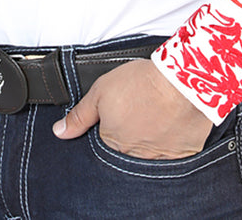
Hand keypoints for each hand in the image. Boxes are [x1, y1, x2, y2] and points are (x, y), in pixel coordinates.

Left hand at [52, 58, 211, 158]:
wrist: (179, 82)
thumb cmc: (141, 82)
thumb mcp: (101, 90)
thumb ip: (79, 115)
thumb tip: (59, 132)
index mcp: (111, 141)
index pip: (106, 137)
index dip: (115, 119)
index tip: (125, 106)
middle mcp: (133, 156)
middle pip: (127, 147)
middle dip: (132, 131)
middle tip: (142, 108)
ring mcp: (159, 158)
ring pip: (150, 151)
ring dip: (152, 137)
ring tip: (158, 112)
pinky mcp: (182, 154)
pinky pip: (174, 153)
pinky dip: (173, 140)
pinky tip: (174, 122)